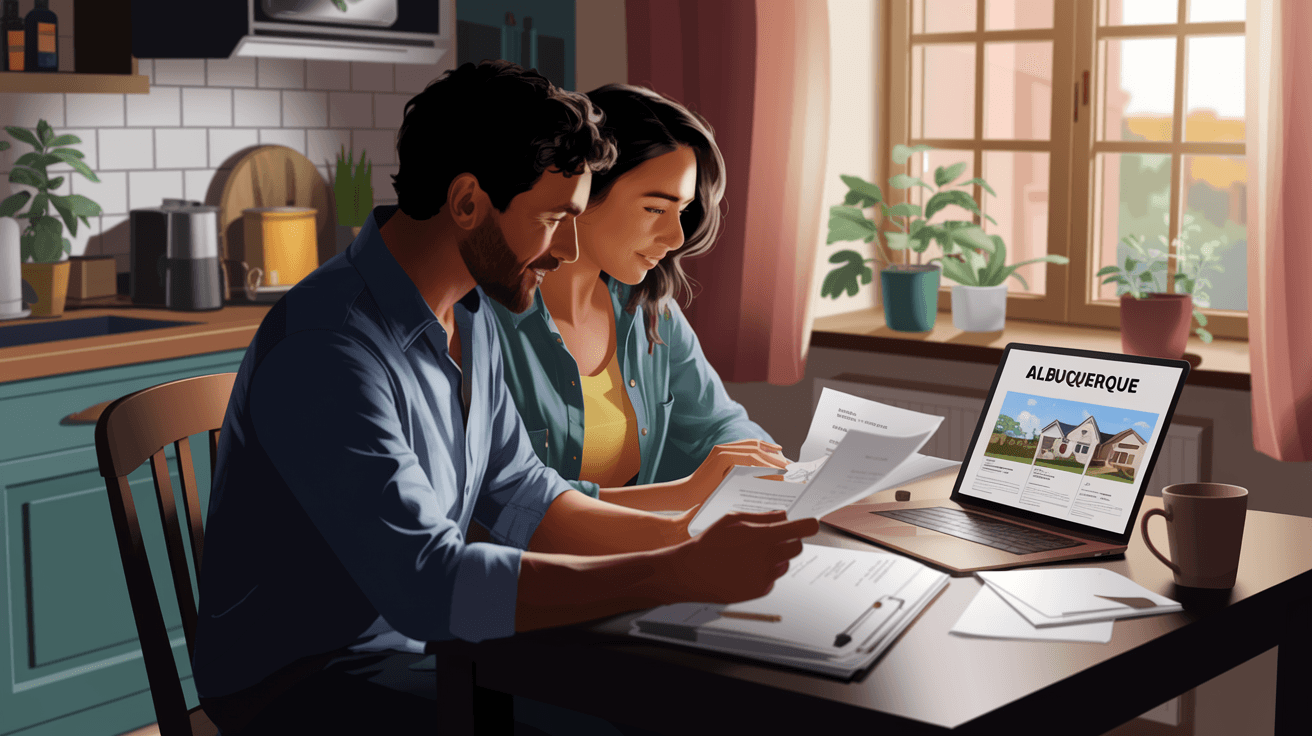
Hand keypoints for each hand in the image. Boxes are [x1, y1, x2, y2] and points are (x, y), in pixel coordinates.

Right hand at [662, 510, 818, 603]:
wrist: (690, 573)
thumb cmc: (709, 543)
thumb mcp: (733, 519)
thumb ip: (762, 517)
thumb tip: (783, 515)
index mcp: (762, 536)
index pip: (799, 530)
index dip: (809, 525)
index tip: (812, 524)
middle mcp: (767, 557)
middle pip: (797, 548)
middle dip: (791, 541)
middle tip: (777, 538)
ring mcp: (764, 576)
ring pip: (785, 564)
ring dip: (777, 557)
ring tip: (753, 554)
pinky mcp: (759, 590)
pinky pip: (773, 578)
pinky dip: (766, 572)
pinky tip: (746, 568)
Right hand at [682, 440, 789, 503]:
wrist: (686, 495)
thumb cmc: (706, 492)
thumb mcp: (727, 480)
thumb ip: (742, 474)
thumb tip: (764, 477)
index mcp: (726, 450)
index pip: (752, 445)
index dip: (768, 448)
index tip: (783, 455)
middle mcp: (724, 447)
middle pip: (756, 446)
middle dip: (774, 455)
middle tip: (789, 464)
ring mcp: (722, 450)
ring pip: (754, 451)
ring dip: (770, 460)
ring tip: (784, 469)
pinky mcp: (721, 457)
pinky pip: (747, 459)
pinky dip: (761, 465)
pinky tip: (772, 472)